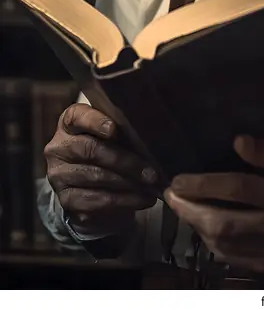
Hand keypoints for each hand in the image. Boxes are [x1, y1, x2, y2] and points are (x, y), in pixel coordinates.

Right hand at [45, 103, 158, 236]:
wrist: (91, 186)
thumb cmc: (108, 150)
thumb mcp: (113, 136)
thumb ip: (123, 131)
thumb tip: (152, 139)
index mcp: (69, 124)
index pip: (77, 116)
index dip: (96, 122)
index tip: (115, 129)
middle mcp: (58, 148)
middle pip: (92, 150)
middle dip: (126, 161)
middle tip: (151, 171)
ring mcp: (59, 175)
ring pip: (97, 177)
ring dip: (129, 183)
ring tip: (152, 185)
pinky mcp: (66, 199)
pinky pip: (97, 200)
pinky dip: (125, 200)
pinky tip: (143, 199)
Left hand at [165, 136, 263, 274]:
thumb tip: (237, 142)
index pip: (237, 189)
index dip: (203, 184)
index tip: (178, 179)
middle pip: (224, 222)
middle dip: (190, 209)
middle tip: (171, 196)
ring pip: (224, 245)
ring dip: (197, 227)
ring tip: (183, 209)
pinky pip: (234, 260)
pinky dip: (213, 245)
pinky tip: (205, 229)